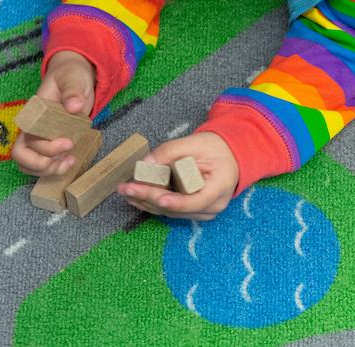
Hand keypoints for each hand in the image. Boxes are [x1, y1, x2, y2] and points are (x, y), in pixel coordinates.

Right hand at [11, 51, 95, 176]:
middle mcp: (32, 127)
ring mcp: (41, 137)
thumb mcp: (73, 77)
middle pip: (22, 154)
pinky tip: (71, 161)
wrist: (75, 78)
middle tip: (66, 155)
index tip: (68, 143)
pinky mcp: (52, 142)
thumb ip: (72, 90)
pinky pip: (44, 163)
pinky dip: (55, 169)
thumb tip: (73, 106)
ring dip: (48, 170)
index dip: (44, 147)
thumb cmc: (70, 76)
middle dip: (41, 162)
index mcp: (33, 112)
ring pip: (29, 164)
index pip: (27, 136)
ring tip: (70, 161)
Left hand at [117, 131, 239, 220]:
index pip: (197, 200)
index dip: (177, 201)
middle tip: (127, 188)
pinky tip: (136, 196)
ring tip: (126, 191)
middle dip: (150, 198)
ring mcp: (204, 212)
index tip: (158, 198)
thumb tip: (146, 164)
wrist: (228, 156)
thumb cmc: (215, 148)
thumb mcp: (195, 142)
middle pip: (178, 208)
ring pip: (171, 212)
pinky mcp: (193, 212)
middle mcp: (213, 205)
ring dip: (147, 202)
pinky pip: (171, 210)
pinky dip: (153, 203)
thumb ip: (170, 151)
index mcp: (220, 187)